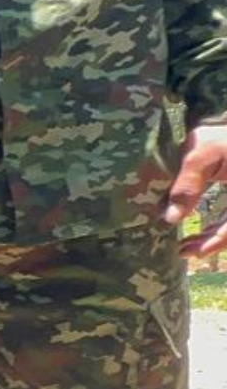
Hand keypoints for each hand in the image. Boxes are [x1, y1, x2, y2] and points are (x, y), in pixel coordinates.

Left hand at [169, 124, 226, 253]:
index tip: (190, 252)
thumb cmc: (218, 136)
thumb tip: (171, 219)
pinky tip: (198, 234)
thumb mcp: (201, 154)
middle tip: (183, 251)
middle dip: (211, 243)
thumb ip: (187, 185)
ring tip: (186, 246)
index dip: (215, 242)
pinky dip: (218, 228)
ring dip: (212, 238)